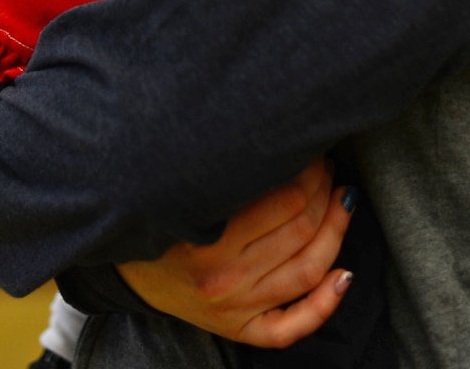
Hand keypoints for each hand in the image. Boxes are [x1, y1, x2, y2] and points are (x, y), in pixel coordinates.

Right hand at [116, 158, 355, 347]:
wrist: (123, 269)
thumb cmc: (158, 217)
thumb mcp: (182, 189)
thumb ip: (224, 170)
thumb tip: (280, 141)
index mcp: (208, 235)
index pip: (286, 198)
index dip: (312, 171)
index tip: (312, 153)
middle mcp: (224, 276)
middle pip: (302, 229)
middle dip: (325, 192)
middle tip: (327, 171)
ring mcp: (235, 307)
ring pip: (308, 269)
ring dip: (336, 230)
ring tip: (341, 202)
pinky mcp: (240, 330)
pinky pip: (293, 327)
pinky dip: (326, 303)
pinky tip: (345, 275)